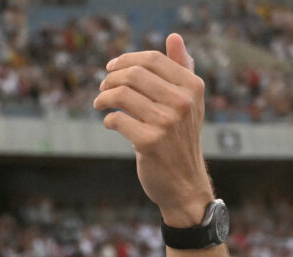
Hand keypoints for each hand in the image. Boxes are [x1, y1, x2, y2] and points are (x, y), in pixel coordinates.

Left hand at [95, 34, 211, 226]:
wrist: (184, 183)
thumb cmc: (181, 139)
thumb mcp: (189, 103)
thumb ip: (181, 68)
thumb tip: (174, 37)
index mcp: (192, 87)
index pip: (152, 59)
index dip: (126, 59)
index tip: (111, 67)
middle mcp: (182, 102)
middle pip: (134, 74)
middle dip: (111, 78)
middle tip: (102, 88)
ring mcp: (166, 123)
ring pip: (121, 95)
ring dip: (103, 97)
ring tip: (100, 103)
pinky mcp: (149, 142)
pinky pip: (117, 120)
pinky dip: (109, 120)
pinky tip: (111, 123)